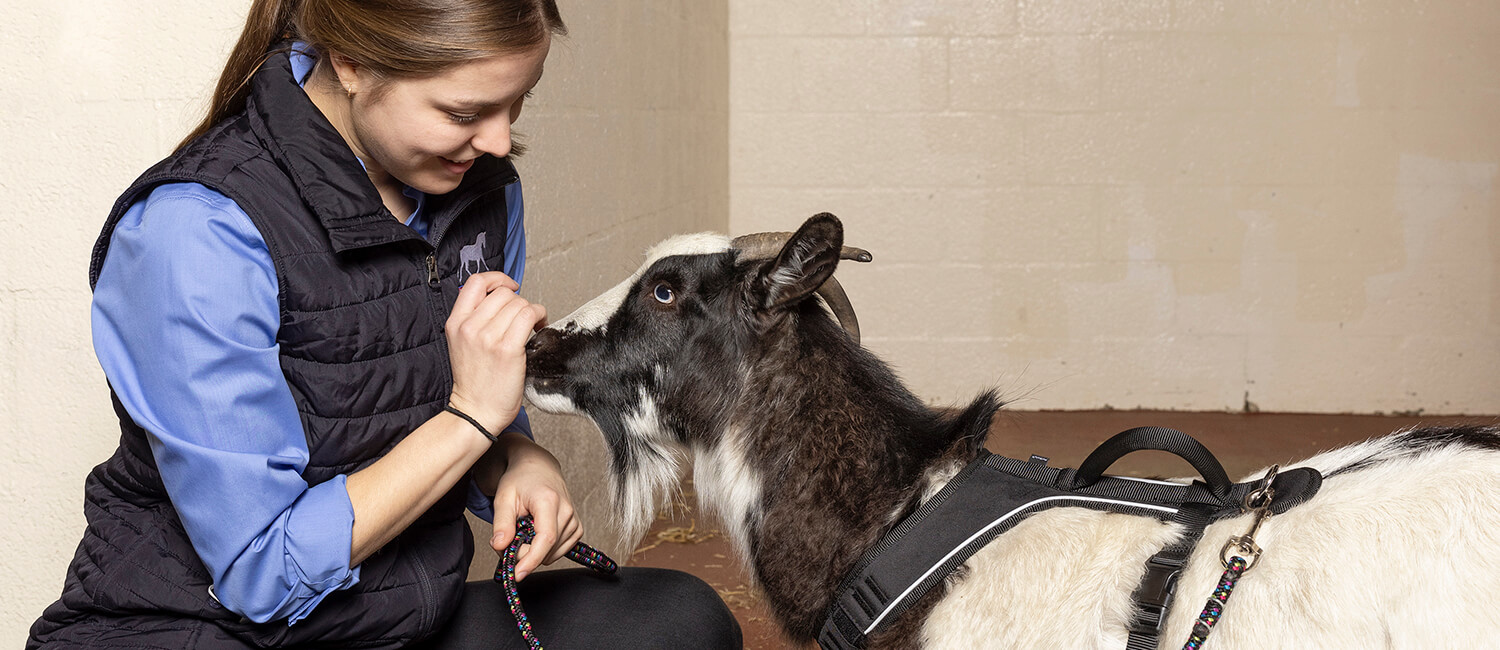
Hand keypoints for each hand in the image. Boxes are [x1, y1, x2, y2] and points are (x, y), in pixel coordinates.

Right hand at [445, 272, 546, 431]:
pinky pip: (529, 315)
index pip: (476, 282)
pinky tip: (539, 329)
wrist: (476, 412)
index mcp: (456, 323)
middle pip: (503, 294)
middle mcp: (470, 327)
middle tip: (523, 318)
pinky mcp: (508, 349)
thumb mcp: (462, 344)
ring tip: (531, 326)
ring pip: (519, 304)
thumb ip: (475, 319)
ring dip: (531, 311)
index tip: (511, 286)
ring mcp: (488, 337)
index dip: (498, 279)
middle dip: (519, 302)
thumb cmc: (475, 382)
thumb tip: (503, 299)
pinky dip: (540, 317)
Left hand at [490, 436, 581, 580]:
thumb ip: (502, 523)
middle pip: (548, 549)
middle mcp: (567, 510)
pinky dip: (544, 550)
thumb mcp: (503, 498)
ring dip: (534, 552)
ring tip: (523, 531)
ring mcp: (575, 520)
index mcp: (549, 500)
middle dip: (524, 555)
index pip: (546, 538)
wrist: (537, 469)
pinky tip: (536, 534)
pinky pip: (559, 551)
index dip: (531, 559)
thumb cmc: (519, 481)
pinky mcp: (577, 528)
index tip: (517, 574)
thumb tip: (500, 546)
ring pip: (553, 554)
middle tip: (508, 541)